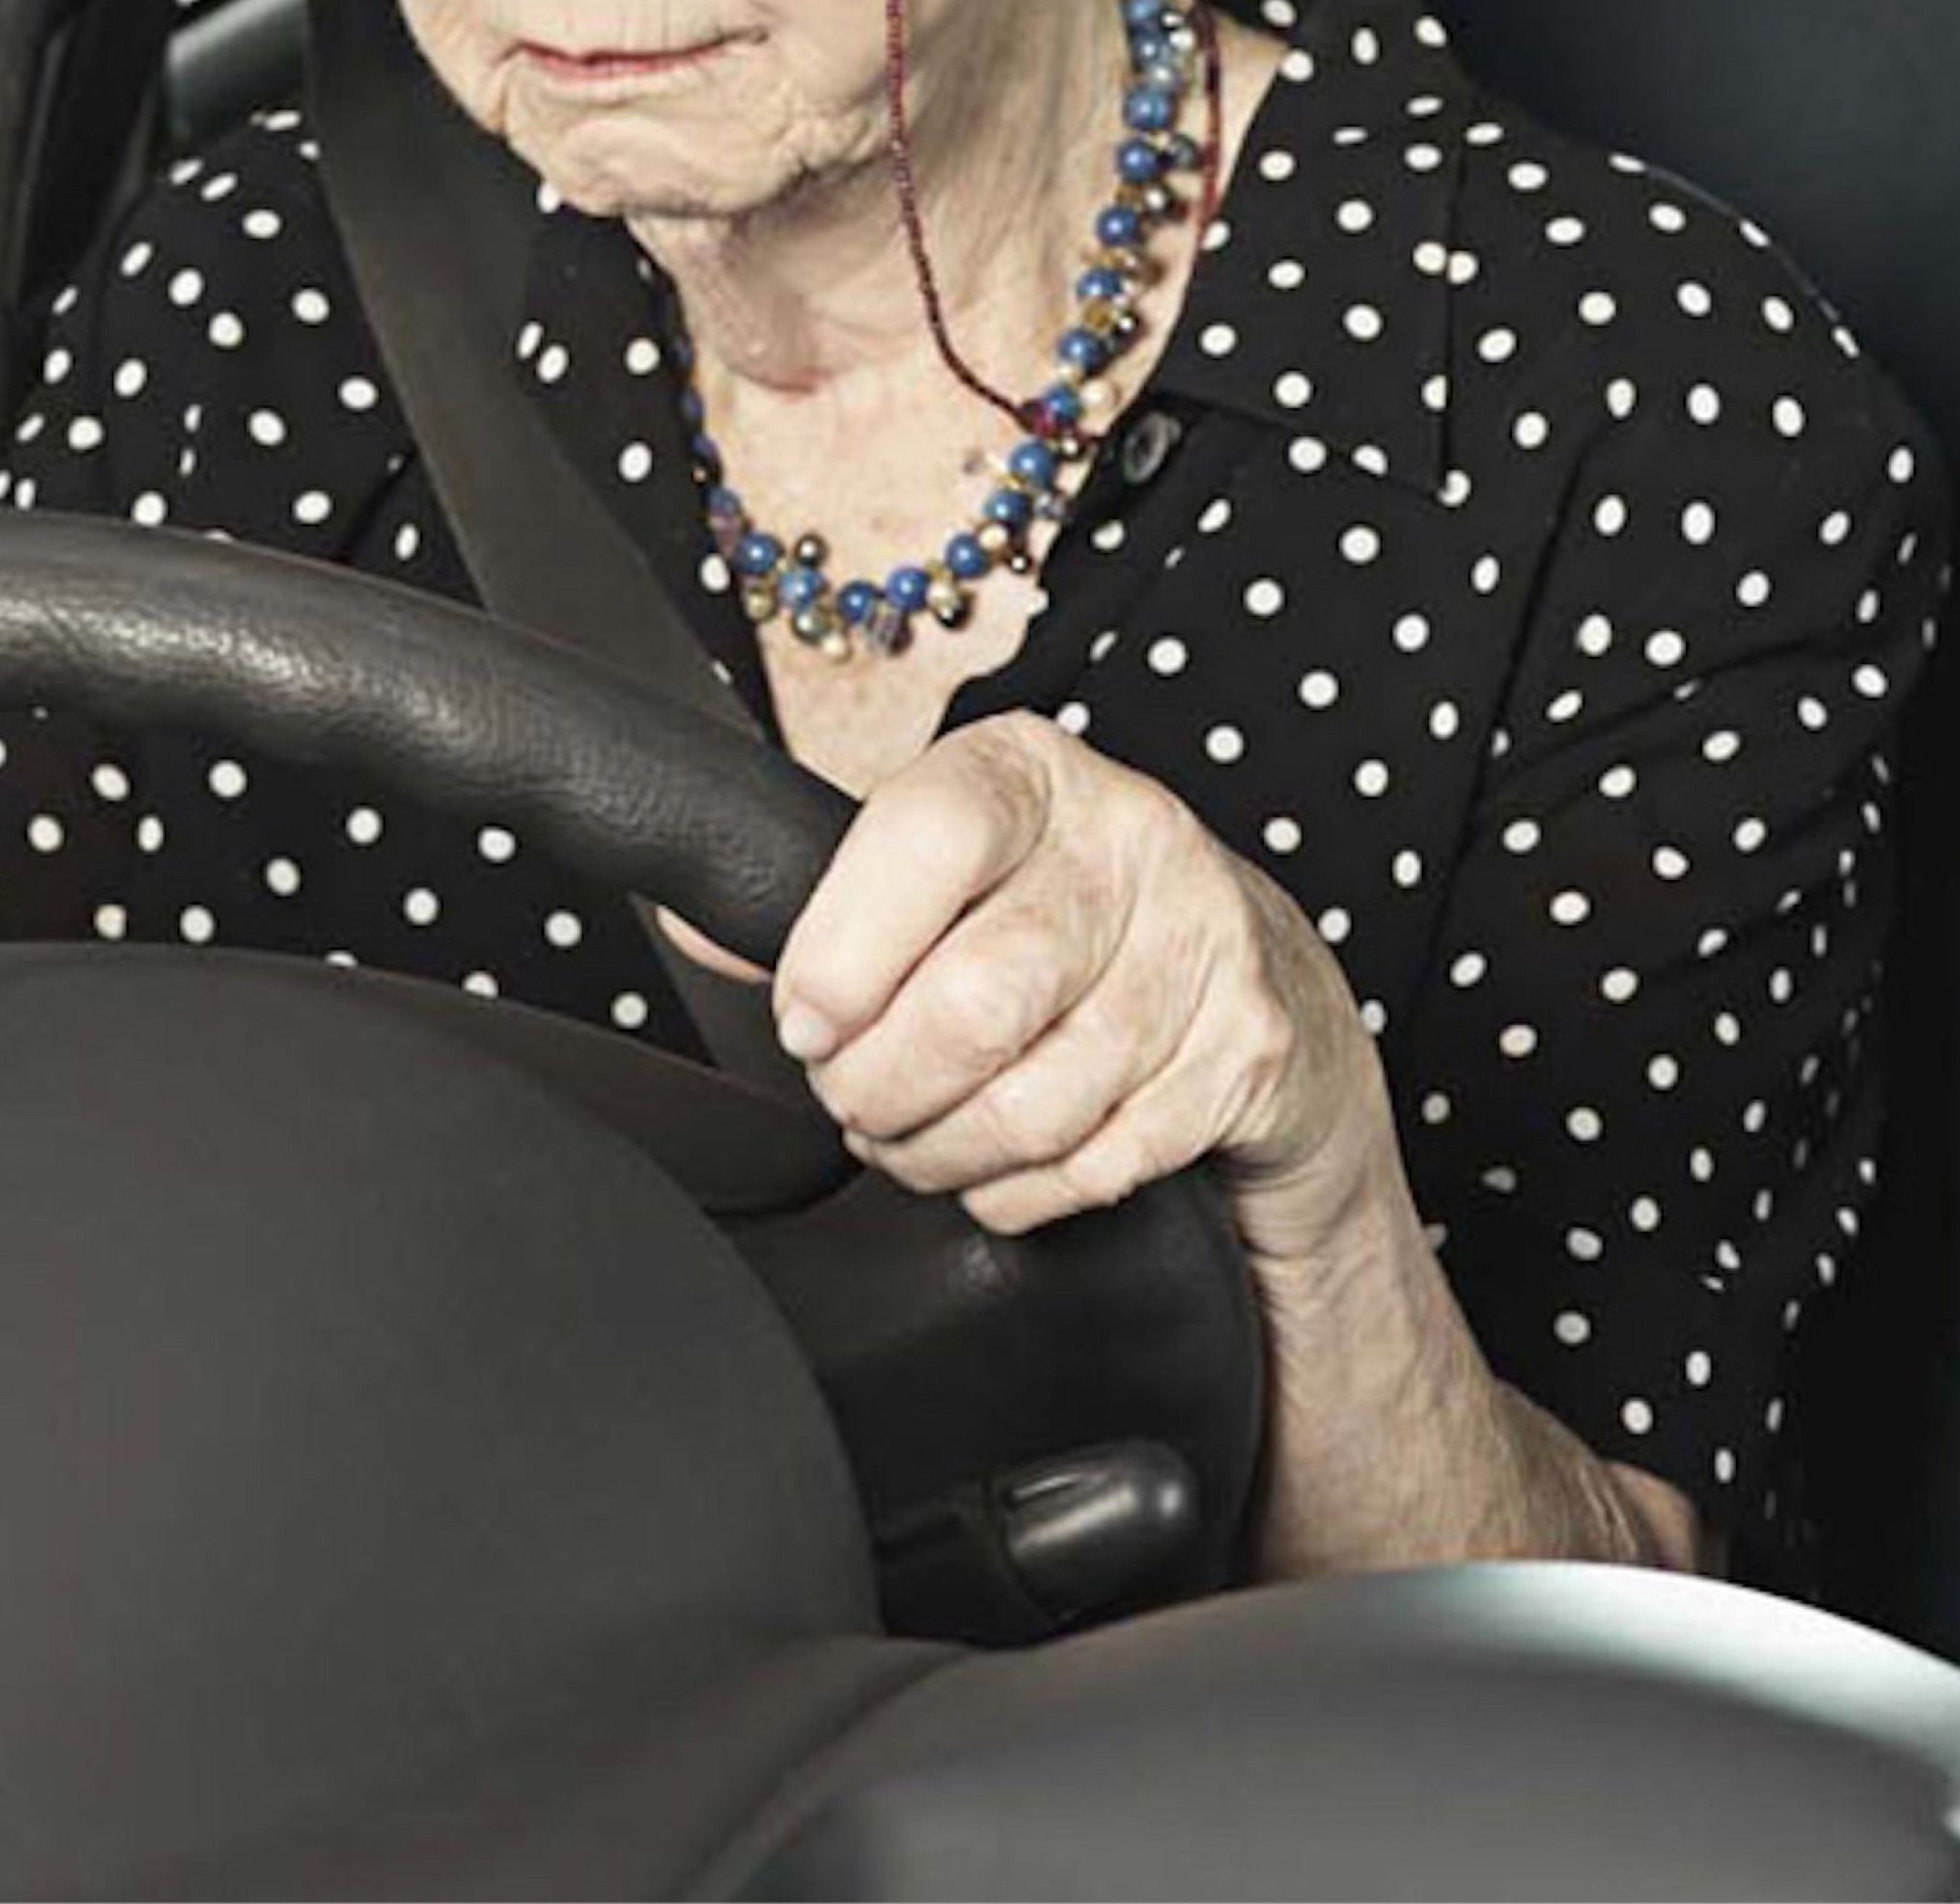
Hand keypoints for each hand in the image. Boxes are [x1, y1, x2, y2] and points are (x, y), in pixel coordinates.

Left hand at [761, 712, 1399, 1250]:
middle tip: (856, 1096)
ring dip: (942, 1152)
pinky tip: (1008, 1160)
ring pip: (1034, 1104)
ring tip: (920, 1134)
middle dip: (880, 1087)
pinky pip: (1098, 1163)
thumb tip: (702, 925)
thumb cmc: (1060, 920)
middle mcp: (1134, 839)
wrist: (1257, 974)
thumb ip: (827, 902)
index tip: (810, 1019)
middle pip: (977, 1001)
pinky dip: (1024, 1189)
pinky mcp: (1247, 1048)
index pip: (930, 832)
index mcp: (1033, 772)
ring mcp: (1204, 943)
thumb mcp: (948, 875)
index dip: (845, 948)